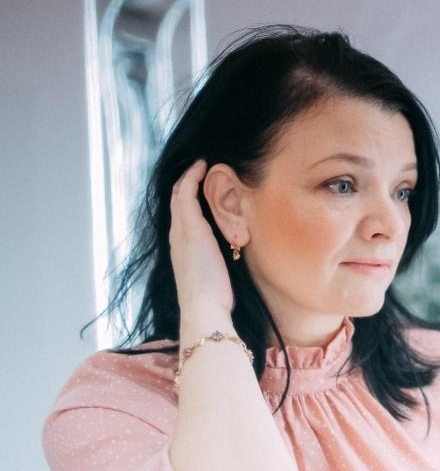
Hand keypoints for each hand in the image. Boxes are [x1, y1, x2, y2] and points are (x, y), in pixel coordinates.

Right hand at [169, 160, 234, 320]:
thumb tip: (233, 256)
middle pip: (175, 200)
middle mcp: (177, 236)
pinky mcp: (191, 229)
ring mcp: (182, 231)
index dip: (187, 197)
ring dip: (189, 176)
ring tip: (201, 163)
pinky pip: (186, 195)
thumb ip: (217, 261)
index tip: (200, 183)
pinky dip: (192, 178)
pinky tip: (202, 167)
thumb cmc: (213, 297)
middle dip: (185, 182)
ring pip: (178, 194)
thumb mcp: (214, 274)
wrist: (203, 308)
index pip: (181, 214)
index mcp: (182, 247)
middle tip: (198, 167)